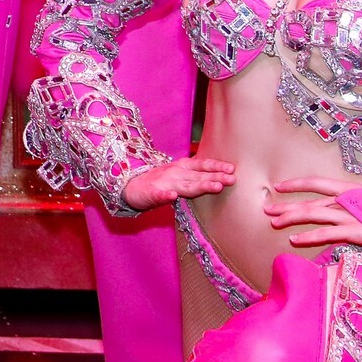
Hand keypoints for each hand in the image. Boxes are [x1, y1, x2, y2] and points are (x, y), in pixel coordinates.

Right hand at [121, 156, 237, 212]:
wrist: (130, 186)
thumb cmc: (158, 181)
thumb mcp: (177, 174)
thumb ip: (195, 176)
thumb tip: (218, 177)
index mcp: (181, 168)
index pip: (201, 165)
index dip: (216, 166)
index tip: (232, 169)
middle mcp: (174, 174)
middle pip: (198, 176)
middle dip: (216, 177)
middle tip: (232, 179)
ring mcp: (162, 183)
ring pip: (183, 185)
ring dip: (199, 185)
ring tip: (214, 187)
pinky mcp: (150, 194)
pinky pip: (158, 195)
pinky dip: (164, 195)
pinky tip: (171, 196)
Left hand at [261, 174, 361, 249]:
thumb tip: (351, 207)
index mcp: (352, 190)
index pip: (318, 183)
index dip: (297, 184)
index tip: (279, 186)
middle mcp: (348, 200)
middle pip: (311, 201)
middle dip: (287, 205)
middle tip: (266, 208)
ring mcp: (352, 215)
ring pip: (314, 215)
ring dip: (292, 218)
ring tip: (273, 222)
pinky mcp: (357, 232)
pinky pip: (328, 234)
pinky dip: (309, 236)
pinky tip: (294, 239)